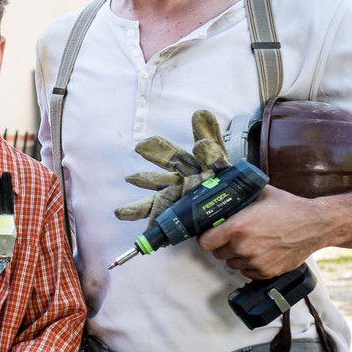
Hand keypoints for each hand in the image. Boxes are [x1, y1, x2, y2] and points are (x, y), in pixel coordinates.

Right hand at [114, 109, 228, 227]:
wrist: (229, 196)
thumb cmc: (219, 174)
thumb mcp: (218, 155)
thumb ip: (210, 137)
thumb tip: (200, 114)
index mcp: (183, 166)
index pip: (169, 157)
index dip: (157, 152)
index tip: (142, 147)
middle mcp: (174, 183)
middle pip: (155, 182)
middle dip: (143, 181)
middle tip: (129, 179)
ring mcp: (175, 200)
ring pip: (156, 204)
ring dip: (139, 209)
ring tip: (121, 212)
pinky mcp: (179, 216)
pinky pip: (166, 223)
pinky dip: (157, 231)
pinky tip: (149, 237)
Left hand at [198, 186, 331, 278]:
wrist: (315, 224)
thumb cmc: (288, 207)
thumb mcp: (260, 193)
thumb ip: (240, 194)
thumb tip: (224, 186)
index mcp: (237, 227)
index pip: (205, 242)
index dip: (206, 237)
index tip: (210, 234)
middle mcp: (243, 247)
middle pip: (217, 254)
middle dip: (222, 245)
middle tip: (232, 237)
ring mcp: (255, 262)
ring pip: (232, 264)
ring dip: (236, 256)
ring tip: (249, 243)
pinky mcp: (267, 272)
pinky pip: (247, 272)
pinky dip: (250, 265)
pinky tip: (259, 252)